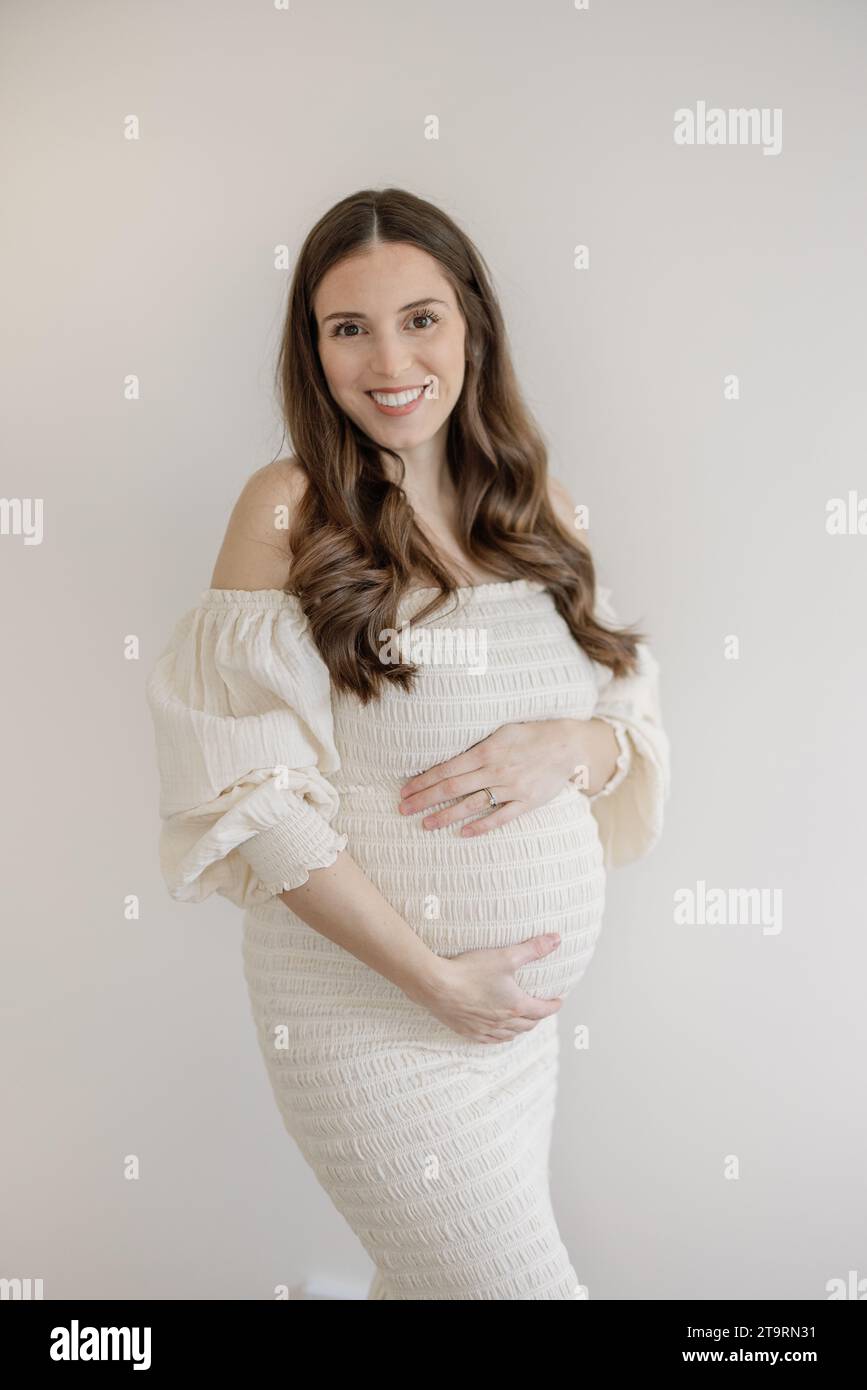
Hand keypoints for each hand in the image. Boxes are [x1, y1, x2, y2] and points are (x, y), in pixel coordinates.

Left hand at [398, 717, 616, 835]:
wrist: (567, 745)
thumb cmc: (531, 734)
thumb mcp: (500, 731)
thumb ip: (476, 745)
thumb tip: (448, 757)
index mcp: (486, 751)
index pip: (446, 769)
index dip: (423, 781)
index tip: (405, 789)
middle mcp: (495, 771)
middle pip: (452, 788)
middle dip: (424, 799)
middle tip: (403, 808)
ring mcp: (511, 789)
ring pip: (471, 805)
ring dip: (445, 816)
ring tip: (425, 824)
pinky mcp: (527, 802)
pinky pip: (501, 817)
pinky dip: (481, 826)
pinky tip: (463, 833)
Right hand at [421, 933, 563, 1042]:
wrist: (436, 985)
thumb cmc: (470, 970)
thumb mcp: (506, 956)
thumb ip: (533, 948)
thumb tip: (557, 939)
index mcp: (515, 1005)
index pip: (542, 1010)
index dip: (553, 1005)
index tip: (558, 1001)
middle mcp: (503, 1022)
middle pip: (528, 1024)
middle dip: (538, 1017)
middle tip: (541, 1009)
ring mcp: (484, 1029)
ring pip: (510, 1035)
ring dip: (521, 1029)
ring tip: (523, 1022)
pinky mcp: (468, 1031)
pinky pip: (490, 1040)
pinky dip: (500, 1037)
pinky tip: (499, 1033)